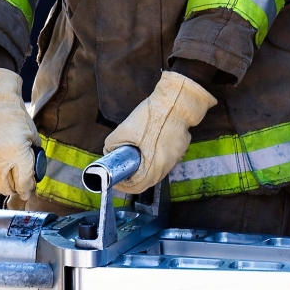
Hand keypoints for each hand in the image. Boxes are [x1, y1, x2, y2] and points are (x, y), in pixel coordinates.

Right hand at [0, 66, 39, 198]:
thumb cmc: (13, 115)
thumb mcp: (31, 135)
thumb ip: (32, 156)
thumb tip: (32, 174)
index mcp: (18, 154)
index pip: (24, 184)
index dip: (27, 190)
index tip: (26, 191)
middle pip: (7, 188)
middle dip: (13, 189)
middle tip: (14, 185)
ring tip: (0, 183)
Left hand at [103, 71, 215, 193]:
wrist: (176, 102)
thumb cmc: (151, 117)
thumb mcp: (123, 131)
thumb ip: (112, 145)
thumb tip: (109, 151)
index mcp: (153, 167)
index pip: (135, 188)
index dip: (122, 185)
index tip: (115, 178)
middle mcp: (166, 167)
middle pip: (147, 181)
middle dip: (133, 176)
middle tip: (123, 167)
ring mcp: (176, 158)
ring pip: (157, 170)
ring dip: (145, 167)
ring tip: (135, 155)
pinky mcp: (180, 149)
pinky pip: (166, 159)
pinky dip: (156, 157)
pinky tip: (149, 144)